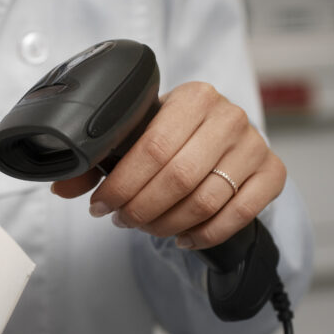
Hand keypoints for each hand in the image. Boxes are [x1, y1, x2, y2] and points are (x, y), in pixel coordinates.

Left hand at [51, 81, 285, 248]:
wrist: (222, 140)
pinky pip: (239, 213)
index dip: (122, 183)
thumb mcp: (136, 138)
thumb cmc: (174, 139)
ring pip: (206, 199)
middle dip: (142, 207)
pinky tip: (183, 238)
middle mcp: (229, 116)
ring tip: (147, 228)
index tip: (101, 205)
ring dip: (168, 223)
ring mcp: (255, 145)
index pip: (153, 147)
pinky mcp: (273, 172)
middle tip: (122, 220)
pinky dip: (206, 233)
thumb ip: (96, 161)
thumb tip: (61, 186)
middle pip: (179, 176)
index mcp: (194, 96)